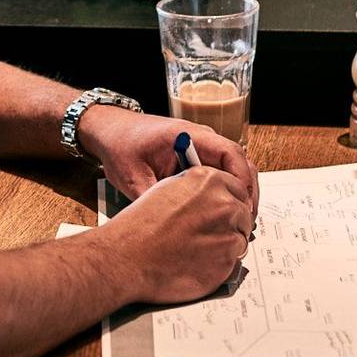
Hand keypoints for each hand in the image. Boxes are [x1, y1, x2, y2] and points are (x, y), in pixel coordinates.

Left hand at [78, 105, 259, 214]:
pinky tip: (220, 212)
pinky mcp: (195, 156)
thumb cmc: (120, 145)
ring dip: (238, 192)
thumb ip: (155, 198)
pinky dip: (225, 191)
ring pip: (233, 169)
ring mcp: (200, 146)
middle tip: (245, 221)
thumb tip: (173, 226)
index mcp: (188, 135)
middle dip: (247, 191)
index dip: (242, 181)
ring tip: (237, 221)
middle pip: (240, 162)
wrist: (108, 130)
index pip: (230, 153)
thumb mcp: (133, 176)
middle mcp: (201, 138)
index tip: (243, 206)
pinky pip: (219, 172)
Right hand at [106, 167, 253, 305]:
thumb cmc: (139, 226)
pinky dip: (220, 263)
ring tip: (198, 249)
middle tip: (209, 233)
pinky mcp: (227, 260)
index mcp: (207, 180)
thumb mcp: (165, 190)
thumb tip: (211, 196)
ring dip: (226, 243)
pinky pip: (234, 261)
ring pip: (240, 238)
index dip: (230, 200)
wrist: (127, 257)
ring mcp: (228, 232)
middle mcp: (222, 203)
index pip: (237, 187)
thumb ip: (195, 190)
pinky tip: (198, 262)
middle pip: (244, 212)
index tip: (223, 210)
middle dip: (231, 223)